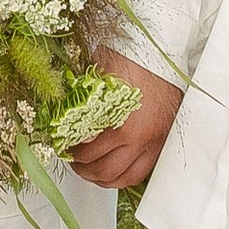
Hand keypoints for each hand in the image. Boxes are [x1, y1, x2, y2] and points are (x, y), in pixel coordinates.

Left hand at [69, 51, 183, 194]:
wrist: (162, 49)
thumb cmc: (131, 57)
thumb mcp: (98, 78)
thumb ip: (84, 105)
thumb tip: (66, 122)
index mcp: (123, 126)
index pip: (89, 153)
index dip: (72, 154)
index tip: (65, 148)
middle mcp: (140, 139)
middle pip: (106, 171)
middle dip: (85, 170)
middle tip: (75, 162)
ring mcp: (155, 142)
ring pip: (126, 177)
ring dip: (105, 179)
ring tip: (92, 171)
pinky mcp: (164, 140)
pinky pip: (143, 170)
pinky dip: (126, 175)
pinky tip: (115, 170)